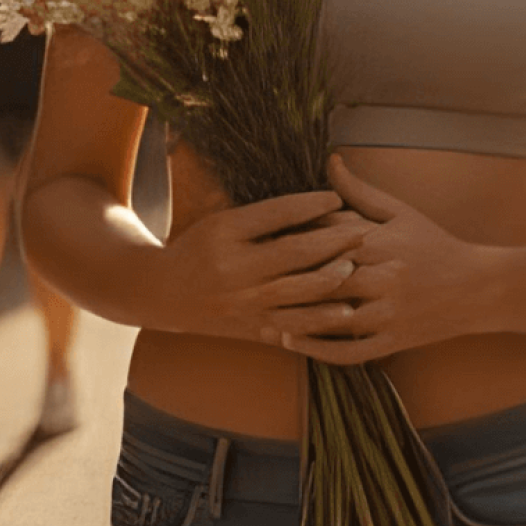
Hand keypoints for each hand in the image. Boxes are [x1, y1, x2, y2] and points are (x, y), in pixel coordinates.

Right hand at [150, 191, 368, 342]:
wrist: (164, 295)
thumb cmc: (198, 249)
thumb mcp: (221, 222)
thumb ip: (262, 217)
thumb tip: (315, 204)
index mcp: (225, 233)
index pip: (275, 214)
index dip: (308, 205)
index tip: (335, 197)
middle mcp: (234, 269)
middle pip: (294, 253)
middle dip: (333, 240)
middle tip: (362, 230)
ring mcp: (244, 302)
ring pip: (298, 292)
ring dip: (332, 279)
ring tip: (355, 265)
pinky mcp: (252, 328)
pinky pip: (293, 326)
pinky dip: (321, 321)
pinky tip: (345, 313)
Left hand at [265, 156, 496, 364]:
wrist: (476, 287)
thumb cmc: (433, 244)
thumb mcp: (399, 212)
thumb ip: (359, 191)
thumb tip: (330, 159)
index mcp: (380, 241)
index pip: (325, 238)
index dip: (292, 239)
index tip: (259, 241)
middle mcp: (382, 277)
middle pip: (322, 279)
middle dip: (284, 281)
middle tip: (245, 281)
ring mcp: (388, 313)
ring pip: (331, 319)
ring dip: (292, 319)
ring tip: (256, 316)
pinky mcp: (393, 341)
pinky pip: (350, 351)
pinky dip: (318, 350)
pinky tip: (292, 343)